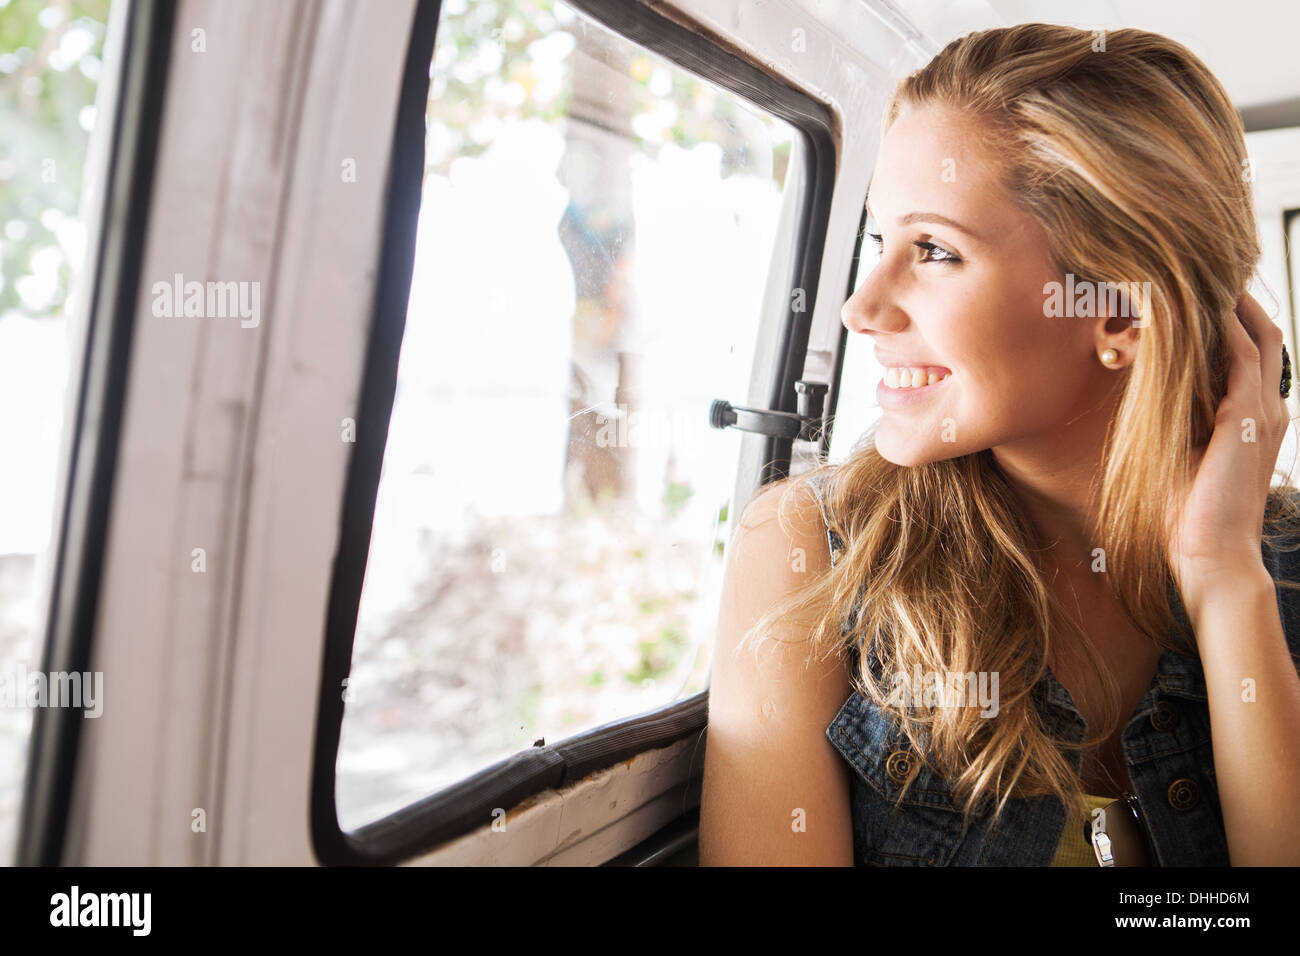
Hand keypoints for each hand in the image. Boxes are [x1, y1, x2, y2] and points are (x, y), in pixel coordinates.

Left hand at [1164, 292, 1288, 592]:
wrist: (1212, 557)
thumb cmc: (1187, 516)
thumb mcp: (1179, 457)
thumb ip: (1175, 424)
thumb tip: (1140, 396)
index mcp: (1253, 419)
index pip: (1249, 354)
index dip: (1227, 322)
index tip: (1192, 295)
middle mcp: (1267, 408)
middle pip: (1262, 333)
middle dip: (1235, 300)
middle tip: (1199, 269)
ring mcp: (1262, 411)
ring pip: (1255, 336)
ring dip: (1229, 303)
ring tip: (1198, 272)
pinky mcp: (1247, 417)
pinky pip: (1242, 355)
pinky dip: (1224, 326)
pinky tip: (1200, 304)